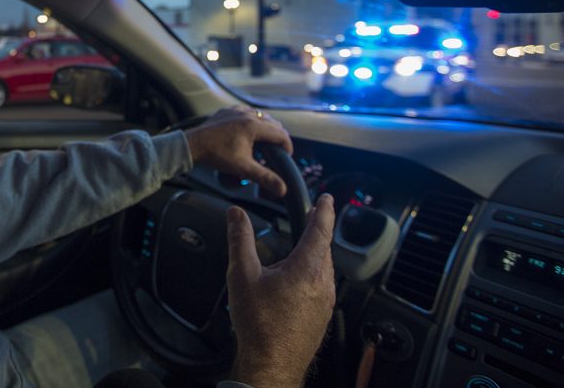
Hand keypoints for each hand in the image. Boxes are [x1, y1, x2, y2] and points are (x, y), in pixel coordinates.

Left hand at [183, 106, 292, 196]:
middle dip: (277, 136)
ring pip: (260, 115)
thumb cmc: (216, 154)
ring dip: (265, 127)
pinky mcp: (227, 111)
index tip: (286, 156)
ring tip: (264, 141)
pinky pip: (245, 112)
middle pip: (273, 123)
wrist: (193, 145)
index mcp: (253, 126)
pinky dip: (251, 121)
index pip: (281, 134)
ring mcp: (236, 111)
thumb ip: (264, 177)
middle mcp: (247, 114)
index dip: (287, 146)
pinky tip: (247, 131)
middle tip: (276, 150)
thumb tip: (282, 188)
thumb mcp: (243, 168)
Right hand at [226, 194, 335, 387]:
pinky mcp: (322, 316)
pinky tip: (296, 280)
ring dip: (316, 253)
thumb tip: (235, 214)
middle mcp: (322, 284)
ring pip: (325, 268)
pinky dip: (313, 273)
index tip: (327, 199)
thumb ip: (239, 240)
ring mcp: (326, 302)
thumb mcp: (241, 275)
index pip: (321, 230)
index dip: (324, 211)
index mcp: (306, 269)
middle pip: (325, 248)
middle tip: (312, 219)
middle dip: (319, 231)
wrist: (271, 364)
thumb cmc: (258, 324)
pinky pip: (323, 286)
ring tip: (301, 247)